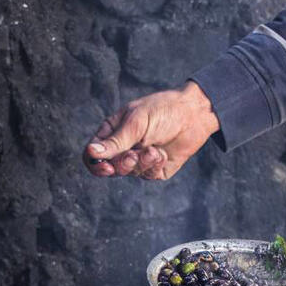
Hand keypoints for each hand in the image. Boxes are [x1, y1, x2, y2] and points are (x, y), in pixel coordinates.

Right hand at [83, 82, 219, 179]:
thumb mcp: (136, 122)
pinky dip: (154, 165)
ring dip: (141, 162)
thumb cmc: (163, 110)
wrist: (194, 115)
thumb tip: (92, 152)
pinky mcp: (155, 169)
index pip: (92, 154)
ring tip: (154, 149)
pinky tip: (162, 153)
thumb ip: (115, 141)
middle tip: (133, 155)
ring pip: (129, 173)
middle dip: (122, 164)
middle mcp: (123, 147)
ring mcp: (139, 159)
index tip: (107, 166)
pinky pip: (147, 175)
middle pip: (110, 168)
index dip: (95, 164)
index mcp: (112, 132)